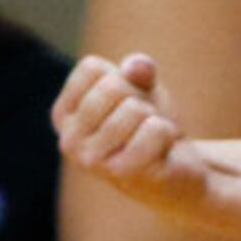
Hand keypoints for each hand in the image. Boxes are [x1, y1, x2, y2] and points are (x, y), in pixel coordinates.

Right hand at [53, 53, 213, 217]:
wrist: (175, 172)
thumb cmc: (150, 125)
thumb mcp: (144, 88)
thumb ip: (139, 70)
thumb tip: (135, 67)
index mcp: (64, 115)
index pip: (91, 68)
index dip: (122, 76)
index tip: (127, 100)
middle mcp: (69, 140)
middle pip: (112, 87)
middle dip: (140, 97)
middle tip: (144, 122)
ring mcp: (92, 160)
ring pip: (135, 109)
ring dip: (155, 118)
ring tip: (150, 137)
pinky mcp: (122, 173)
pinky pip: (154, 129)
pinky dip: (168, 132)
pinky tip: (162, 150)